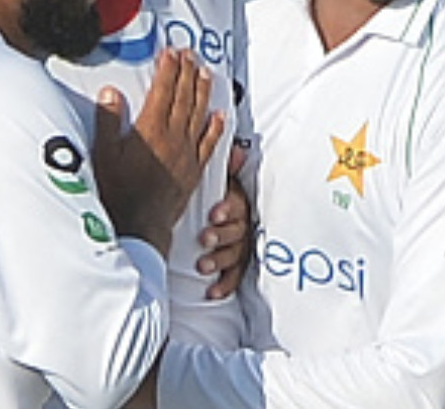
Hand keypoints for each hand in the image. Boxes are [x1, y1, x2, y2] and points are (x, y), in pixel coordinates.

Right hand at [91, 48, 224, 255]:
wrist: (140, 224)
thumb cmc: (118, 190)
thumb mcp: (104, 153)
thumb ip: (108, 121)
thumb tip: (111, 93)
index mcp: (150, 130)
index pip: (163, 91)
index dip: (168, 70)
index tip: (171, 52)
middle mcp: (173, 138)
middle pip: (183, 98)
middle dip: (187, 73)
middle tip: (190, 54)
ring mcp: (187, 154)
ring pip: (199, 115)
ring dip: (203, 92)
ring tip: (205, 73)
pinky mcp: (194, 169)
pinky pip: (209, 143)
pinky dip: (216, 128)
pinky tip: (220, 116)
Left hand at [198, 143, 253, 298]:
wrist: (210, 215)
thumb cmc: (211, 195)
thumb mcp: (217, 180)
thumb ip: (225, 168)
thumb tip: (237, 151)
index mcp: (237, 202)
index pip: (237, 205)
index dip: (227, 209)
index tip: (213, 214)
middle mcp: (242, 225)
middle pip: (237, 232)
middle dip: (221, 236)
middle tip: (204, 238)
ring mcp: (240, 247)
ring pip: (235, 255)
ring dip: (219, 261)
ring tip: (202, 266)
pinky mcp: (236, 266)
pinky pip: (234, 277)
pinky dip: (224, 286)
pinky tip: (211, 293)